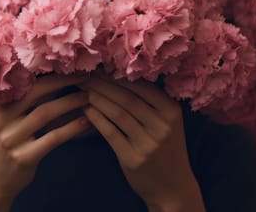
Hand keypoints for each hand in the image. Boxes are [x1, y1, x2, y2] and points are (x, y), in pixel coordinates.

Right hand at [0, 74, 89, 211]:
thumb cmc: (7, 143)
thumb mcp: (7, 119)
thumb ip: (26, 101)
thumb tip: (59, 77)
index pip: (24, 79)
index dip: (49, 69)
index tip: (70, 62)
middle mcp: (1, 118)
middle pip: (36, 91)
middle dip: (64, 80)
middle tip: (86, 76)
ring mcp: (10, 138)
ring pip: (46, 112)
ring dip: (71, 102)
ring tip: (89, 97)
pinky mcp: (23, 157)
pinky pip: (53, 138)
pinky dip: (72, 128)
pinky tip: (86, 122)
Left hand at [79, 73, 205, 211]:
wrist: (173, 188)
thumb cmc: (165, 150)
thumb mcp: (168, 124)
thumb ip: (151, 103)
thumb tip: (118, 75)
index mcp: (172, 111)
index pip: (141, 86)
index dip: (118, 76)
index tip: (100, 67)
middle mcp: (163, 126)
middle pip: (127, 98)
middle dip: (103, 84)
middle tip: (84, 75)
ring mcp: (149, 144)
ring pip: (118, 113)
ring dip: (96, 99)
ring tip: (82, 89)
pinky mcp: (134, 159)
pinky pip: (111, 133)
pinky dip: (96, 119)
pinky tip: (86, 110)